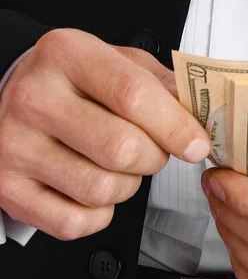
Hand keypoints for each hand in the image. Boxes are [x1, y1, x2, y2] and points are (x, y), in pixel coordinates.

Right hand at [0, 29, 209, 239]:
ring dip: (127, 186)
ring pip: (102, 190)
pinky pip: (75, 222)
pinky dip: (98, 214)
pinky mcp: (9, 189)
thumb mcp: (114, 60)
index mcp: (66, 56)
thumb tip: (197, 118)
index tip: (196, 144)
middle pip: (122, 149)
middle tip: (151, 150)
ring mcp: (16, 147)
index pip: (133, 96)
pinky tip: (91, 188)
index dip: (176, 126)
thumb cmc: (68, 80)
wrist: (7, 95)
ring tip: (116, 165)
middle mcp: (35, 100)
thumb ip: (158, 83)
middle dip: (154, 158)